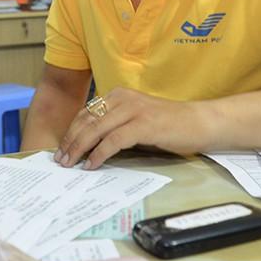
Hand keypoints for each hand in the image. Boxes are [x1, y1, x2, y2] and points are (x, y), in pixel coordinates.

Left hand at [54, 88, 208, 169]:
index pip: (86, 113)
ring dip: (79, 148)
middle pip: (87, 121)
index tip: (61, 149)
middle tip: (60, 160)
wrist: (200, 122)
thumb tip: (89, 145)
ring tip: (71, 163)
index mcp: (118, 95)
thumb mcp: (136, 120)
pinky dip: (99, 154)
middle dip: (71, 142)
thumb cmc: (168, 125)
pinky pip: (114, 141)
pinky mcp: (144, 124)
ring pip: (96, 129)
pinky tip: (92, 164)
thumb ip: (115, 126)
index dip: (71, 132)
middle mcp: (123, 98)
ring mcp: (133, 110)